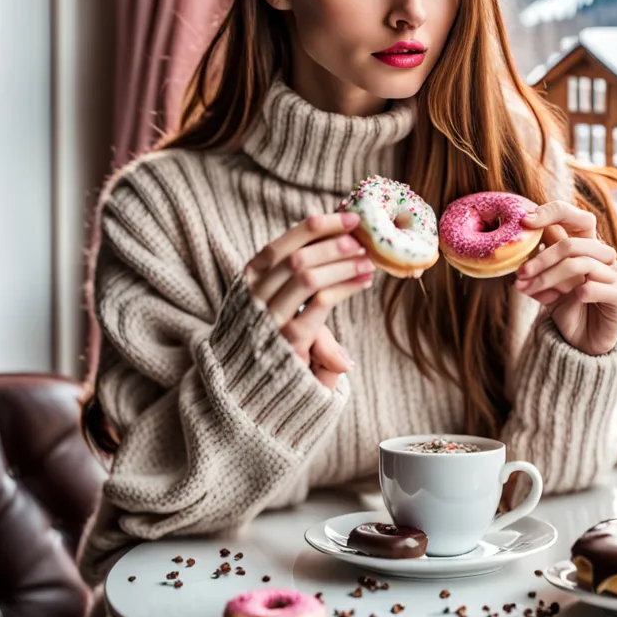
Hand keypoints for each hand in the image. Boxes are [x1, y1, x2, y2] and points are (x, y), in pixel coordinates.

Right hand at [245, 212, 373, 387]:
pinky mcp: (288, 342)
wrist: (252, 399)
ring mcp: (269, 321)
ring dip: (342, 263)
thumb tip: (337, 256)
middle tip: (361, 237)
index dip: (313, 229)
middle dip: (332, 243)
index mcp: (248, 284)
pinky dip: (345, 287)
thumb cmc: (274, 348)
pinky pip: (319, 303)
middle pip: (295, 258)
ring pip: (306, 276)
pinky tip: (363, 280)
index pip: (279, 247)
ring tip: (368, 259)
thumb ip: (308, 289)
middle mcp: (253, 299)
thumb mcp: (287, 314)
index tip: (347, 217)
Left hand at [512, 201, 616, 355]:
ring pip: (583, 265)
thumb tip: (527, 228)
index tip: (526, 221)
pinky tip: (574, 297)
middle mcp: (604, 257)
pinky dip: (586, 291)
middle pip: (573, 245)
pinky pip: (605, 287)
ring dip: (550, 278)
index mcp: (587, 247)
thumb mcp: (547, 280)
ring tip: (530, 290)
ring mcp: (616, 276)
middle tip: (521, 274)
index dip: (553, 213)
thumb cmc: (564, 307)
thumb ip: (541, 257)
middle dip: (542, 259)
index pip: (578, 218)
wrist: (580, 342)